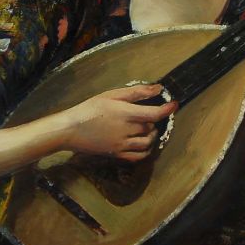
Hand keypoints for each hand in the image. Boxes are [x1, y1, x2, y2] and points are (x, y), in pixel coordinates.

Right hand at [61, 84, 177, 161]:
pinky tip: (143, 144)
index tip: (174, 105)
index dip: (167, 109)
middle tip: (148, 115)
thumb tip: (158, 88)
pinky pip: (138, 157)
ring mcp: (122, 145)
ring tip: (146, 129)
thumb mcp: (111, 95)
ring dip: (151, 136)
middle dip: (152, 121)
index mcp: (125, 114)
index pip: (154, 114)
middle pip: (150, 128)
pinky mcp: (117, 155)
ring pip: (147, 143)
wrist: (70, 129)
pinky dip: (146, 151)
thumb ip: (136, 92)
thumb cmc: (89, 109)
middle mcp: (126, 131)